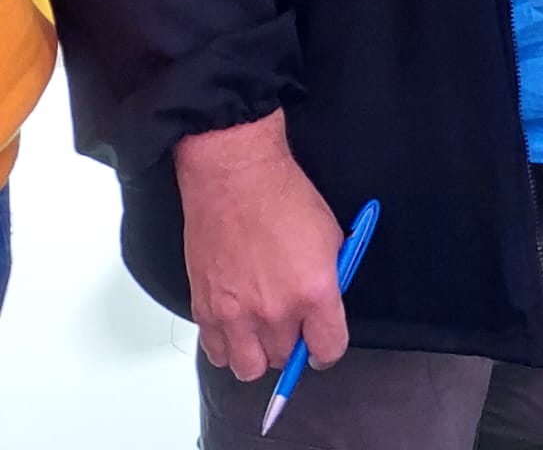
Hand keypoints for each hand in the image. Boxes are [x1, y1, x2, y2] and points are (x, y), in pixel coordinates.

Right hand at [175, 110, 348, 382]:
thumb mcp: (330, 235)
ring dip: (258, 353)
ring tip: (262, 329)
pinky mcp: (206, 310)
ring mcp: (236, 315)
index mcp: (314, 291)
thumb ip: (330, 278)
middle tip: (291, 323)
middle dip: (292, 344)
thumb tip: (326, 303)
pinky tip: (236, 324)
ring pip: (249, 367)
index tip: (323, 344)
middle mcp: (275, 311)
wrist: (236, 179)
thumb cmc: (283, 197)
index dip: (328, 348)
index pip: (328, 349)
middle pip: (286, 359)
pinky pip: (217, 353)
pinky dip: (228, 345)